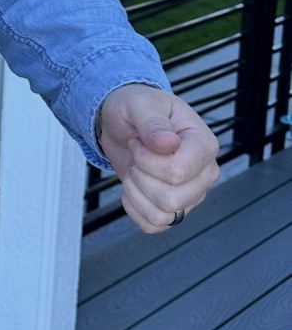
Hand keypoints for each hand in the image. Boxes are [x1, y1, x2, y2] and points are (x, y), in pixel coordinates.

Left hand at [97, 83, 219, 234]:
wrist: (125, 124)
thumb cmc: (137, 109)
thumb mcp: (139, 104)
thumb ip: (153, 122)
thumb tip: (168, 143)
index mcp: (204, 145)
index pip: (178, 172)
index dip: (146, 161)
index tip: (139, 142)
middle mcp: (205, 173)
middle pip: (171, 199)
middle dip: (139, 176)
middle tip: (136, 156)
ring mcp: (193, 194)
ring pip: (162, 215)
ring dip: (136, 192)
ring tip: (136, 169)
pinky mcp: (176, 210)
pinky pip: (154, 225)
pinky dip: (134, 208)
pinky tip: (134, 187)